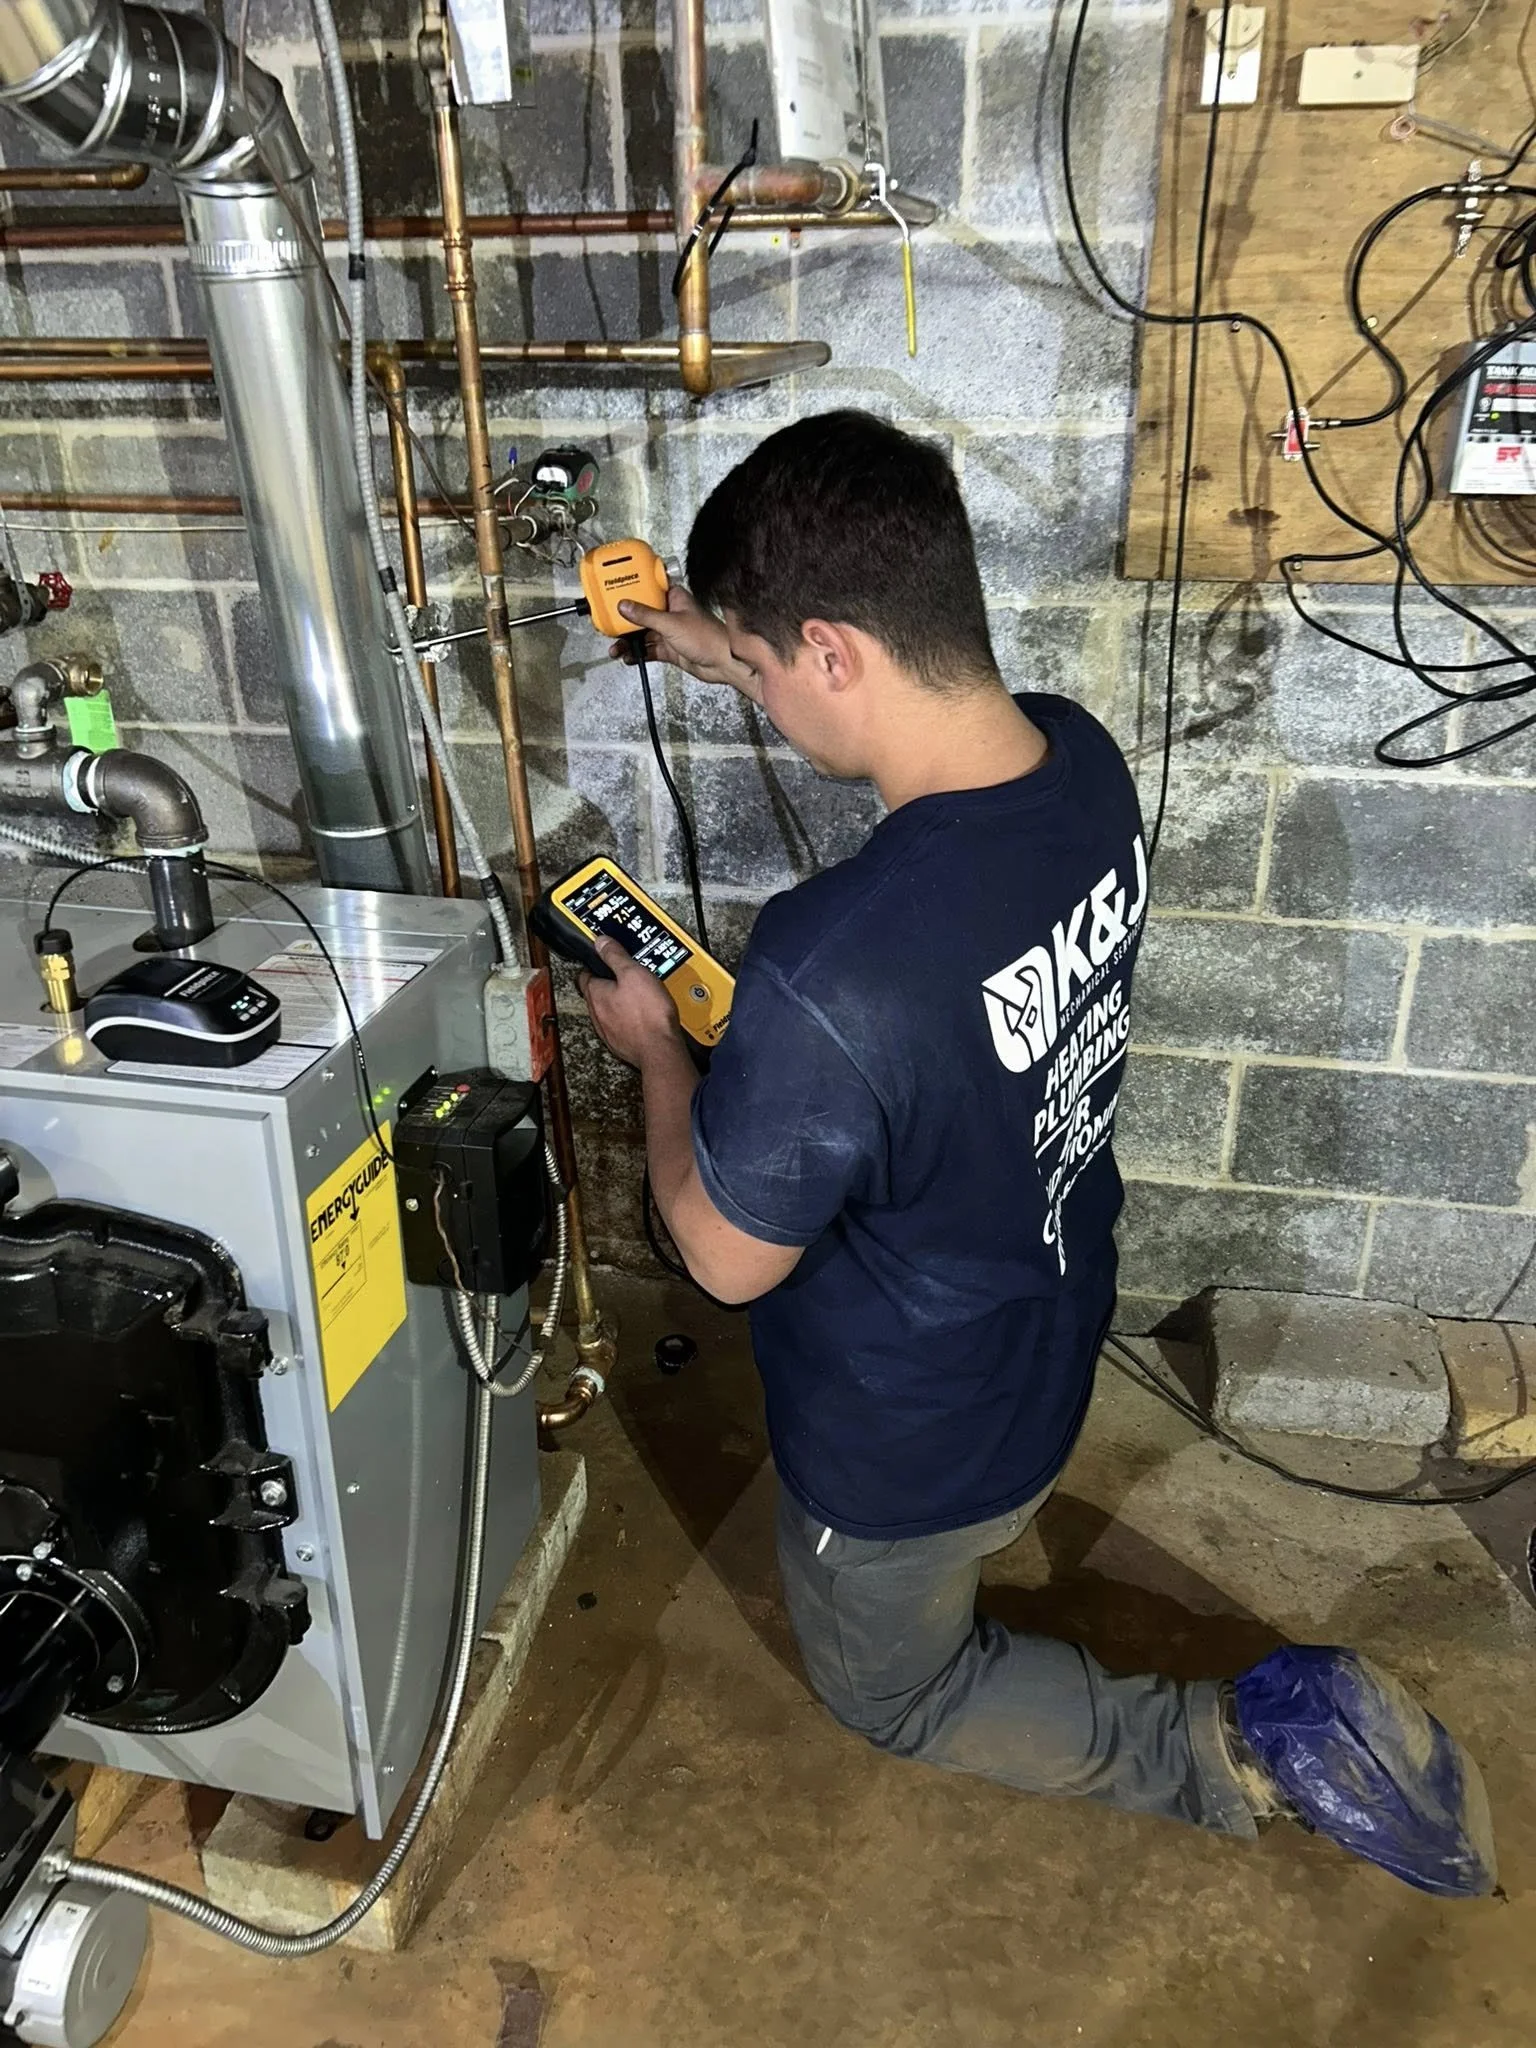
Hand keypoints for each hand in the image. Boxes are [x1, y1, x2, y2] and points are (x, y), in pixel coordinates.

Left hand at [578, 936, 683, 1068]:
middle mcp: (597, 1015)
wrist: (660, 1050)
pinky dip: (629, 1019)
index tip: (604, 959)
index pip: (584, 975)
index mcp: (596, 994)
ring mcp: (608, 1032)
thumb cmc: (648, 1015)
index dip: (594, 965)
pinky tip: (644, 1016)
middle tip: (627, 976)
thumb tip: (601, 942)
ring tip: (639, 995)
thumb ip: (616, 956)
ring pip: (609, 1011)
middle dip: (610, 984)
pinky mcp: (621, 1044)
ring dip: (620, 1003)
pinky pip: (621, 1026)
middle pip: (597, 994)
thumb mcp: (634, 973)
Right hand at [611, 586, 761, 699]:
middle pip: (641, 613)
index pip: (648, 588)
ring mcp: (670, 632)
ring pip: (643, 634)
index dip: (632, 589)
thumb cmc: (708, 637)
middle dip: (625, 621)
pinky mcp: (670, 649)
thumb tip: (624, 606)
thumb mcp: (671, 624)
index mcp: (674, 598)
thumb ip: (646, 616)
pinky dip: (637, 653)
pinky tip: (628, 656)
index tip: (614, 591)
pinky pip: (648, 649)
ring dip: (629, 641)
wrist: (724, 663)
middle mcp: (670, 613)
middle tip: (609, 625)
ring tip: (616, 647)